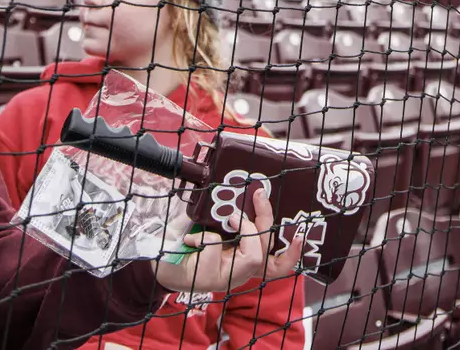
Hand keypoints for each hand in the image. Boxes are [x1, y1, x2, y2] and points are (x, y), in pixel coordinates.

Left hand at [153, 185, 303, 295]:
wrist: (157, 261)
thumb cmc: (185, 241)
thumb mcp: (208, 224)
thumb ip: (224, 213)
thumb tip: (231, 182)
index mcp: (243, 260)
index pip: (276, 264)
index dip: (291, 253)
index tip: (301, 233)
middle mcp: (239, 272)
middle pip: (266, 250)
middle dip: (265, 218)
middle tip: (257, 193)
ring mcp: (226, 278)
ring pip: (253, 256)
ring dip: (244, 229)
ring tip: (229, 217)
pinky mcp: (210, 278)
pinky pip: (218, 248)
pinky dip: (204, 236)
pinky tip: (190, 239)